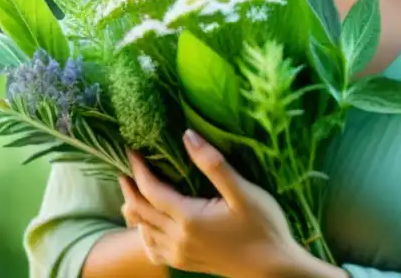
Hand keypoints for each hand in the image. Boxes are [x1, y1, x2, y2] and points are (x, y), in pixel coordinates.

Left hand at [118, 129, 311, 277]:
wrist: (275, 268)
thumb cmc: (264, 227)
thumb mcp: (243, 192)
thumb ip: (213, 164)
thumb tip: (187, 136)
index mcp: (189, 218)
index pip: (151, 191)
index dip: (138, 170)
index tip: (131, 151)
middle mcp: (178, 239)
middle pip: (140, 211)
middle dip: (130, 187)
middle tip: (126, 167)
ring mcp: (181, 254)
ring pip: (143, 231)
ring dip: (134, 209)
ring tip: (133, 190)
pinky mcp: (187, 263)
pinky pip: (152, 249)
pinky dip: (143, 233)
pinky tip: (148, 225)